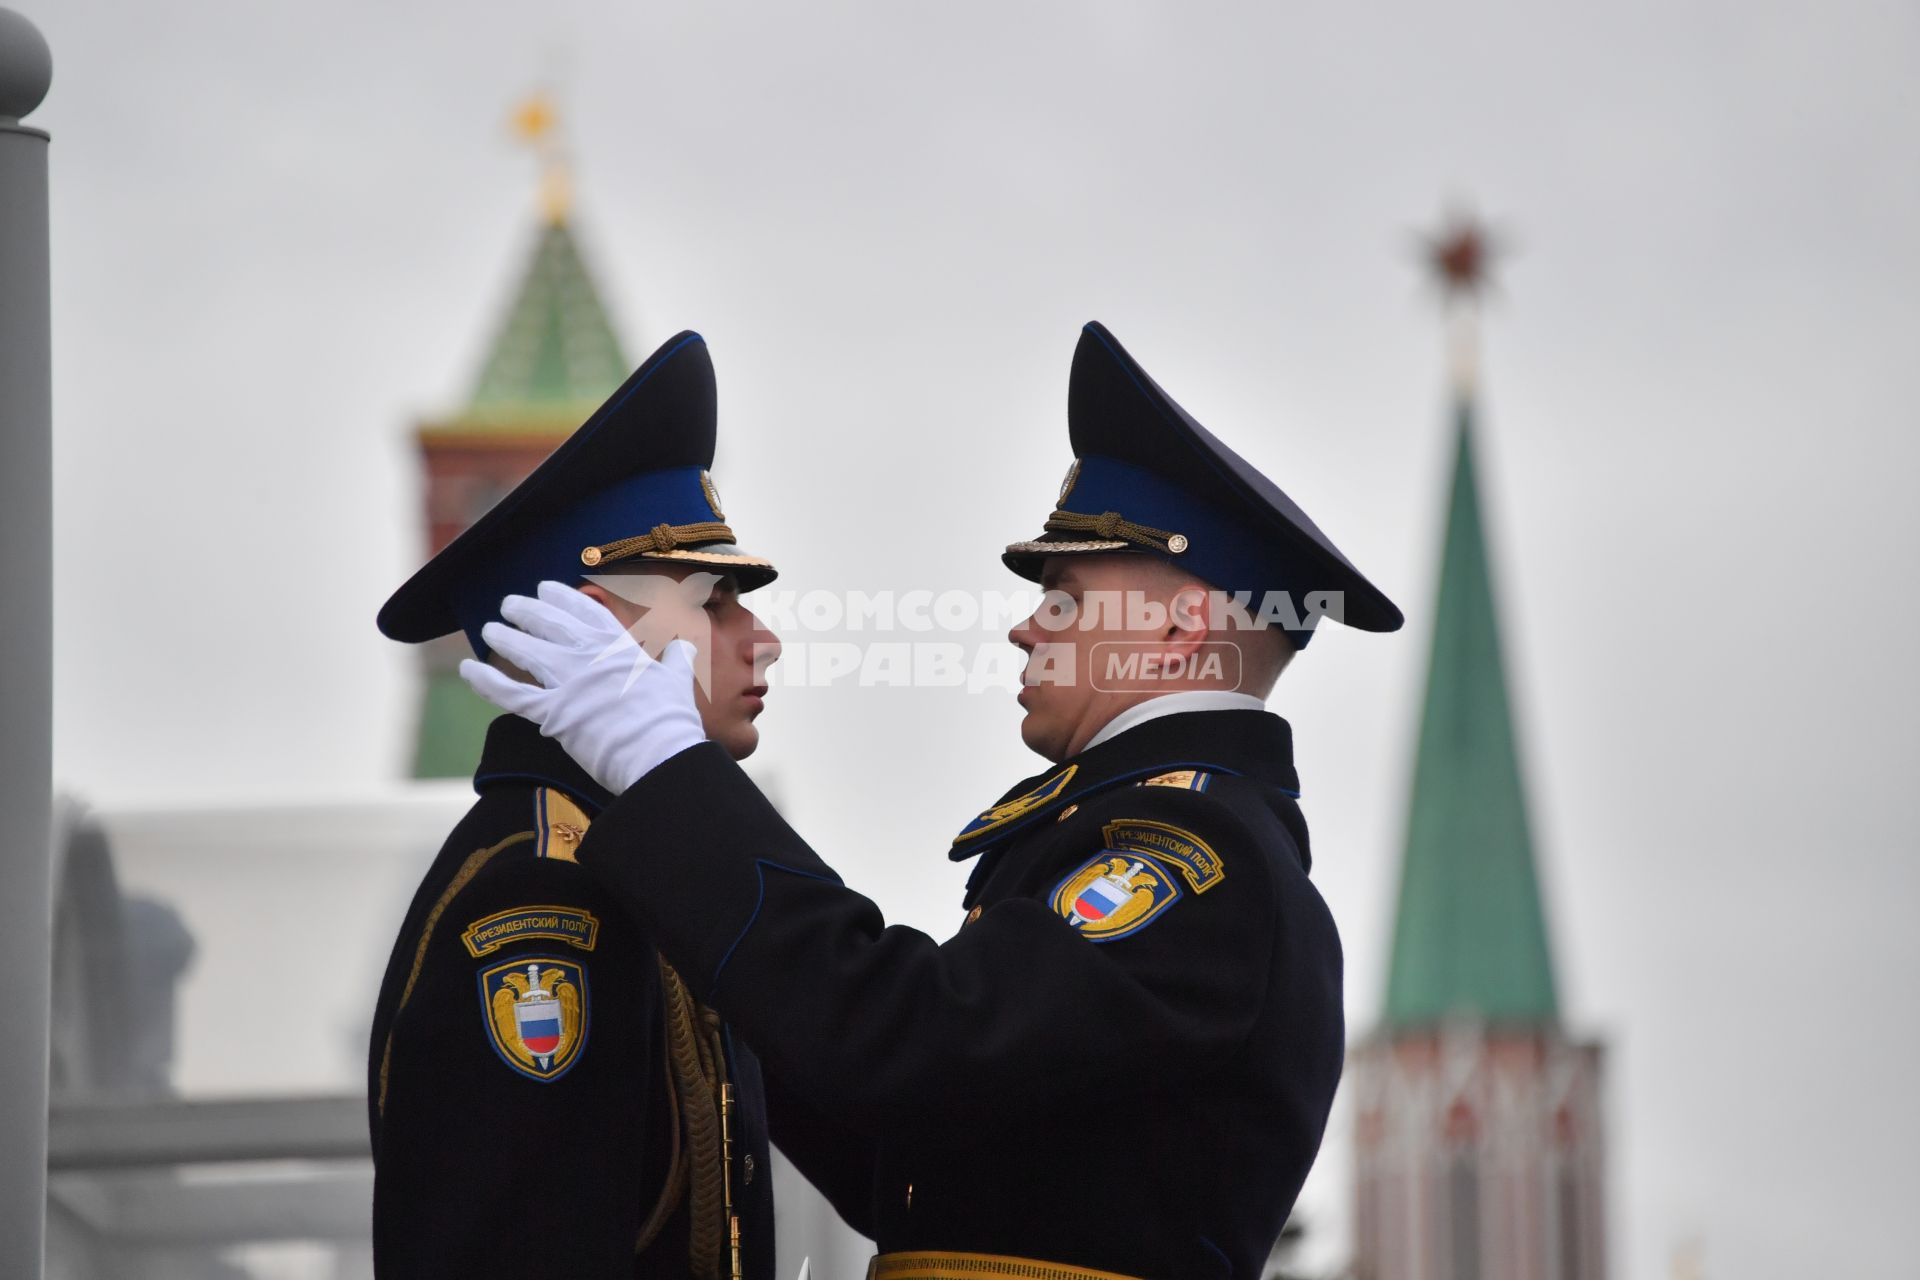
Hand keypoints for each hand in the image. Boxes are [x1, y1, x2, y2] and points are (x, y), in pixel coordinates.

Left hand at [459, 580, 706, 792]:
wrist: (659, 753)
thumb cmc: (672, 720)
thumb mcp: (677, 681)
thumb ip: (676, 660)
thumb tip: (685, 646)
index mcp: (618, 646)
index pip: (584, 611)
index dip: (562, 597)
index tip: (546, 587)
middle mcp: (588, 657)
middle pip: (549, 623)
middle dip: (526, 610)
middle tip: (509, 603)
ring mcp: (567, 683)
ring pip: (525, 651)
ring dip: (504, 637)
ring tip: (491, 629)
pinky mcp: (551, 714)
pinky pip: (510, 693)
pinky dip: (485, 681)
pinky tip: (468, 670)